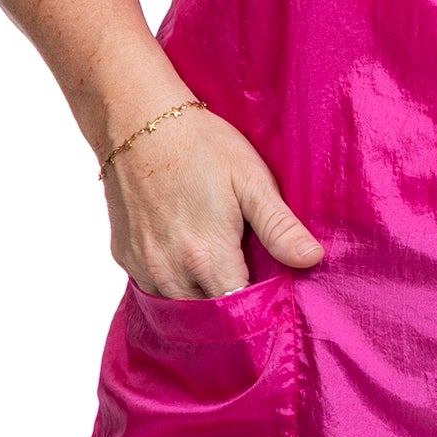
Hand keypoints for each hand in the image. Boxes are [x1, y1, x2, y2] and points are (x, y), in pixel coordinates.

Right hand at [102, 99, 323, 296]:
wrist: (138, 120)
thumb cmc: (201, 145)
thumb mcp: (250, 179)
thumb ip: (279, 226)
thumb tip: (312, 259)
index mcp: (206, 257)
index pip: (238, 312)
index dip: (258, 308)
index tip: (273, 295)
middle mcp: (170, 272)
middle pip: (207, 315)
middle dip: (231, 308)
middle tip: (251, 279)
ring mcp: (143, 266)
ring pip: (177, 306)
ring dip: (201, 298)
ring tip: (222, 270)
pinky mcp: (124, 256)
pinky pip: (153, 288)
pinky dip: (173, 284)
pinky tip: (188, 259)